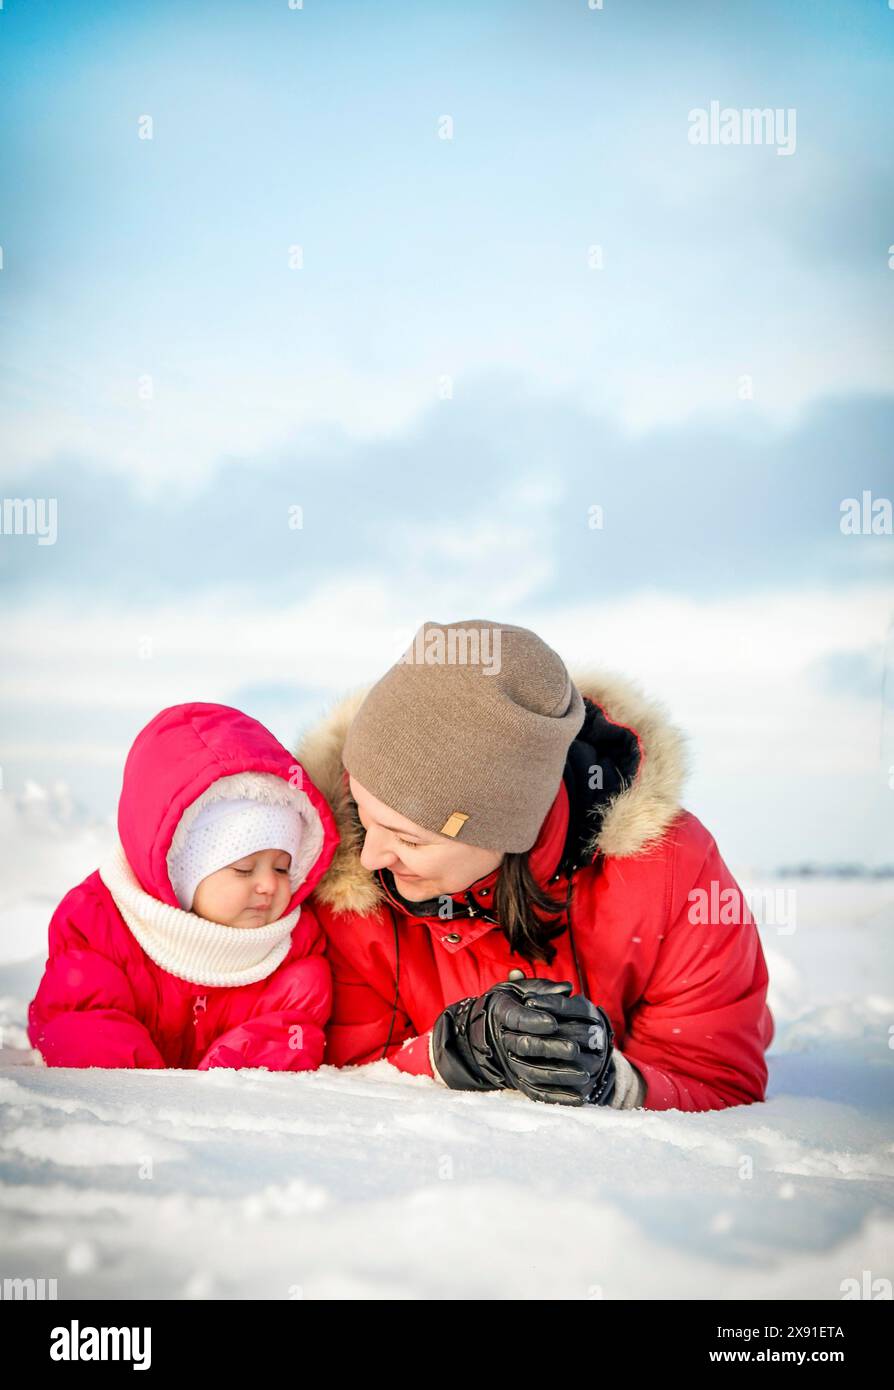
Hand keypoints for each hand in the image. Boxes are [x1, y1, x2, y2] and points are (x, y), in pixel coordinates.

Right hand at [431, 978, 614, 1105]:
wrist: (491, 1028)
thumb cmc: (514, 1002)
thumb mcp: (523, 989)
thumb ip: (544, 989)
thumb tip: (567, 988)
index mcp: (502, 1012)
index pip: (516, 1018)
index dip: (533, 1021)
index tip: (553, 1022)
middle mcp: (503, 1040)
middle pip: (525, 1047)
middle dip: (550, 1048)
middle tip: (574, 1049)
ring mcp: (511, 1063)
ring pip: (533, 1073)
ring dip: (559, 1075)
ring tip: (583, 1074)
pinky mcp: (519, 1080)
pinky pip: (537, 1093)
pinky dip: (558, 1098)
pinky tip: (579, 1098)